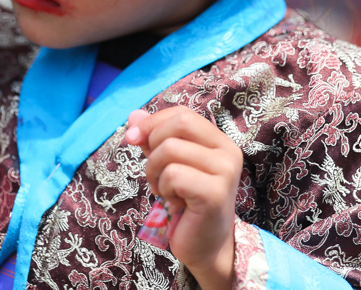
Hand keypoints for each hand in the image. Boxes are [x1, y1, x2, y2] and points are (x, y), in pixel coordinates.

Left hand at [126, 107, 241, 289]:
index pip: (182, 114)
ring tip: (166, 191)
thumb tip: (133, 115)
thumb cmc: (186, 205)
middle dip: (153, 146)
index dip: (152, 122)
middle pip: (178, 124)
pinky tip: (174, 204)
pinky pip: (173, 174)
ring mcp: (225, 172)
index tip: (132, 138)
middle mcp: (228, 151)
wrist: (205, 247)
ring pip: (170, 150)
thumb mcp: (167, 165)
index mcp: (219, 141)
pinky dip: (164, 189)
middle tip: (154, 174)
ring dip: (155, 172)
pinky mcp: (215, 193)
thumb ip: (154, 139)